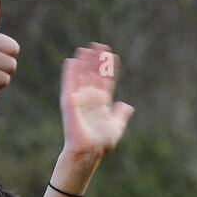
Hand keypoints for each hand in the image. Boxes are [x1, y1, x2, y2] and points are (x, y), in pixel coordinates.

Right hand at [60, 44, 133, 164]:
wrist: (88, 151)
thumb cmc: (101, 144)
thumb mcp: (116, 127)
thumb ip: (121, 115)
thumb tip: (127, 106)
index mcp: (101, 102)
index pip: (106, 80)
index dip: (109, 68)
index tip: (113, 55)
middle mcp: (90, 98)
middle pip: (93, 74)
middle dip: (96, 60)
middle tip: (100, 45)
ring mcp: (79, 99)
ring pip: (82, 76)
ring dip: (84, 62)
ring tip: (86, 48)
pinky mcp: (70, 102)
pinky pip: (69, 84)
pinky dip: (70, 73)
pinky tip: (72, 60)